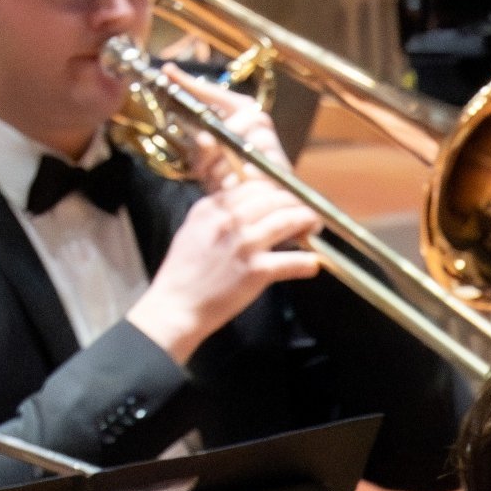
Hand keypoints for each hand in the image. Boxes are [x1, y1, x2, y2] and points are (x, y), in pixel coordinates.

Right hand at [125, 170, 322, 363]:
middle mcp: (229, 221)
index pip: (252, 185)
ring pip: (287, 220)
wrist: (176, 305)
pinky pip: (292, 261)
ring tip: (314, 227)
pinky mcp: (256, 271)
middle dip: (296, 202)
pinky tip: (313, 263)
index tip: (285, 198)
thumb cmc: (184, 273)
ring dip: (307, 222)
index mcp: (211, 208)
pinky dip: (308, 262)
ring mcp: (244, 244)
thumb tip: (245, 207)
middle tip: (306, 212)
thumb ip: (218, 215)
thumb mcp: (193, 229)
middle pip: (274, 197)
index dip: (275, 190)